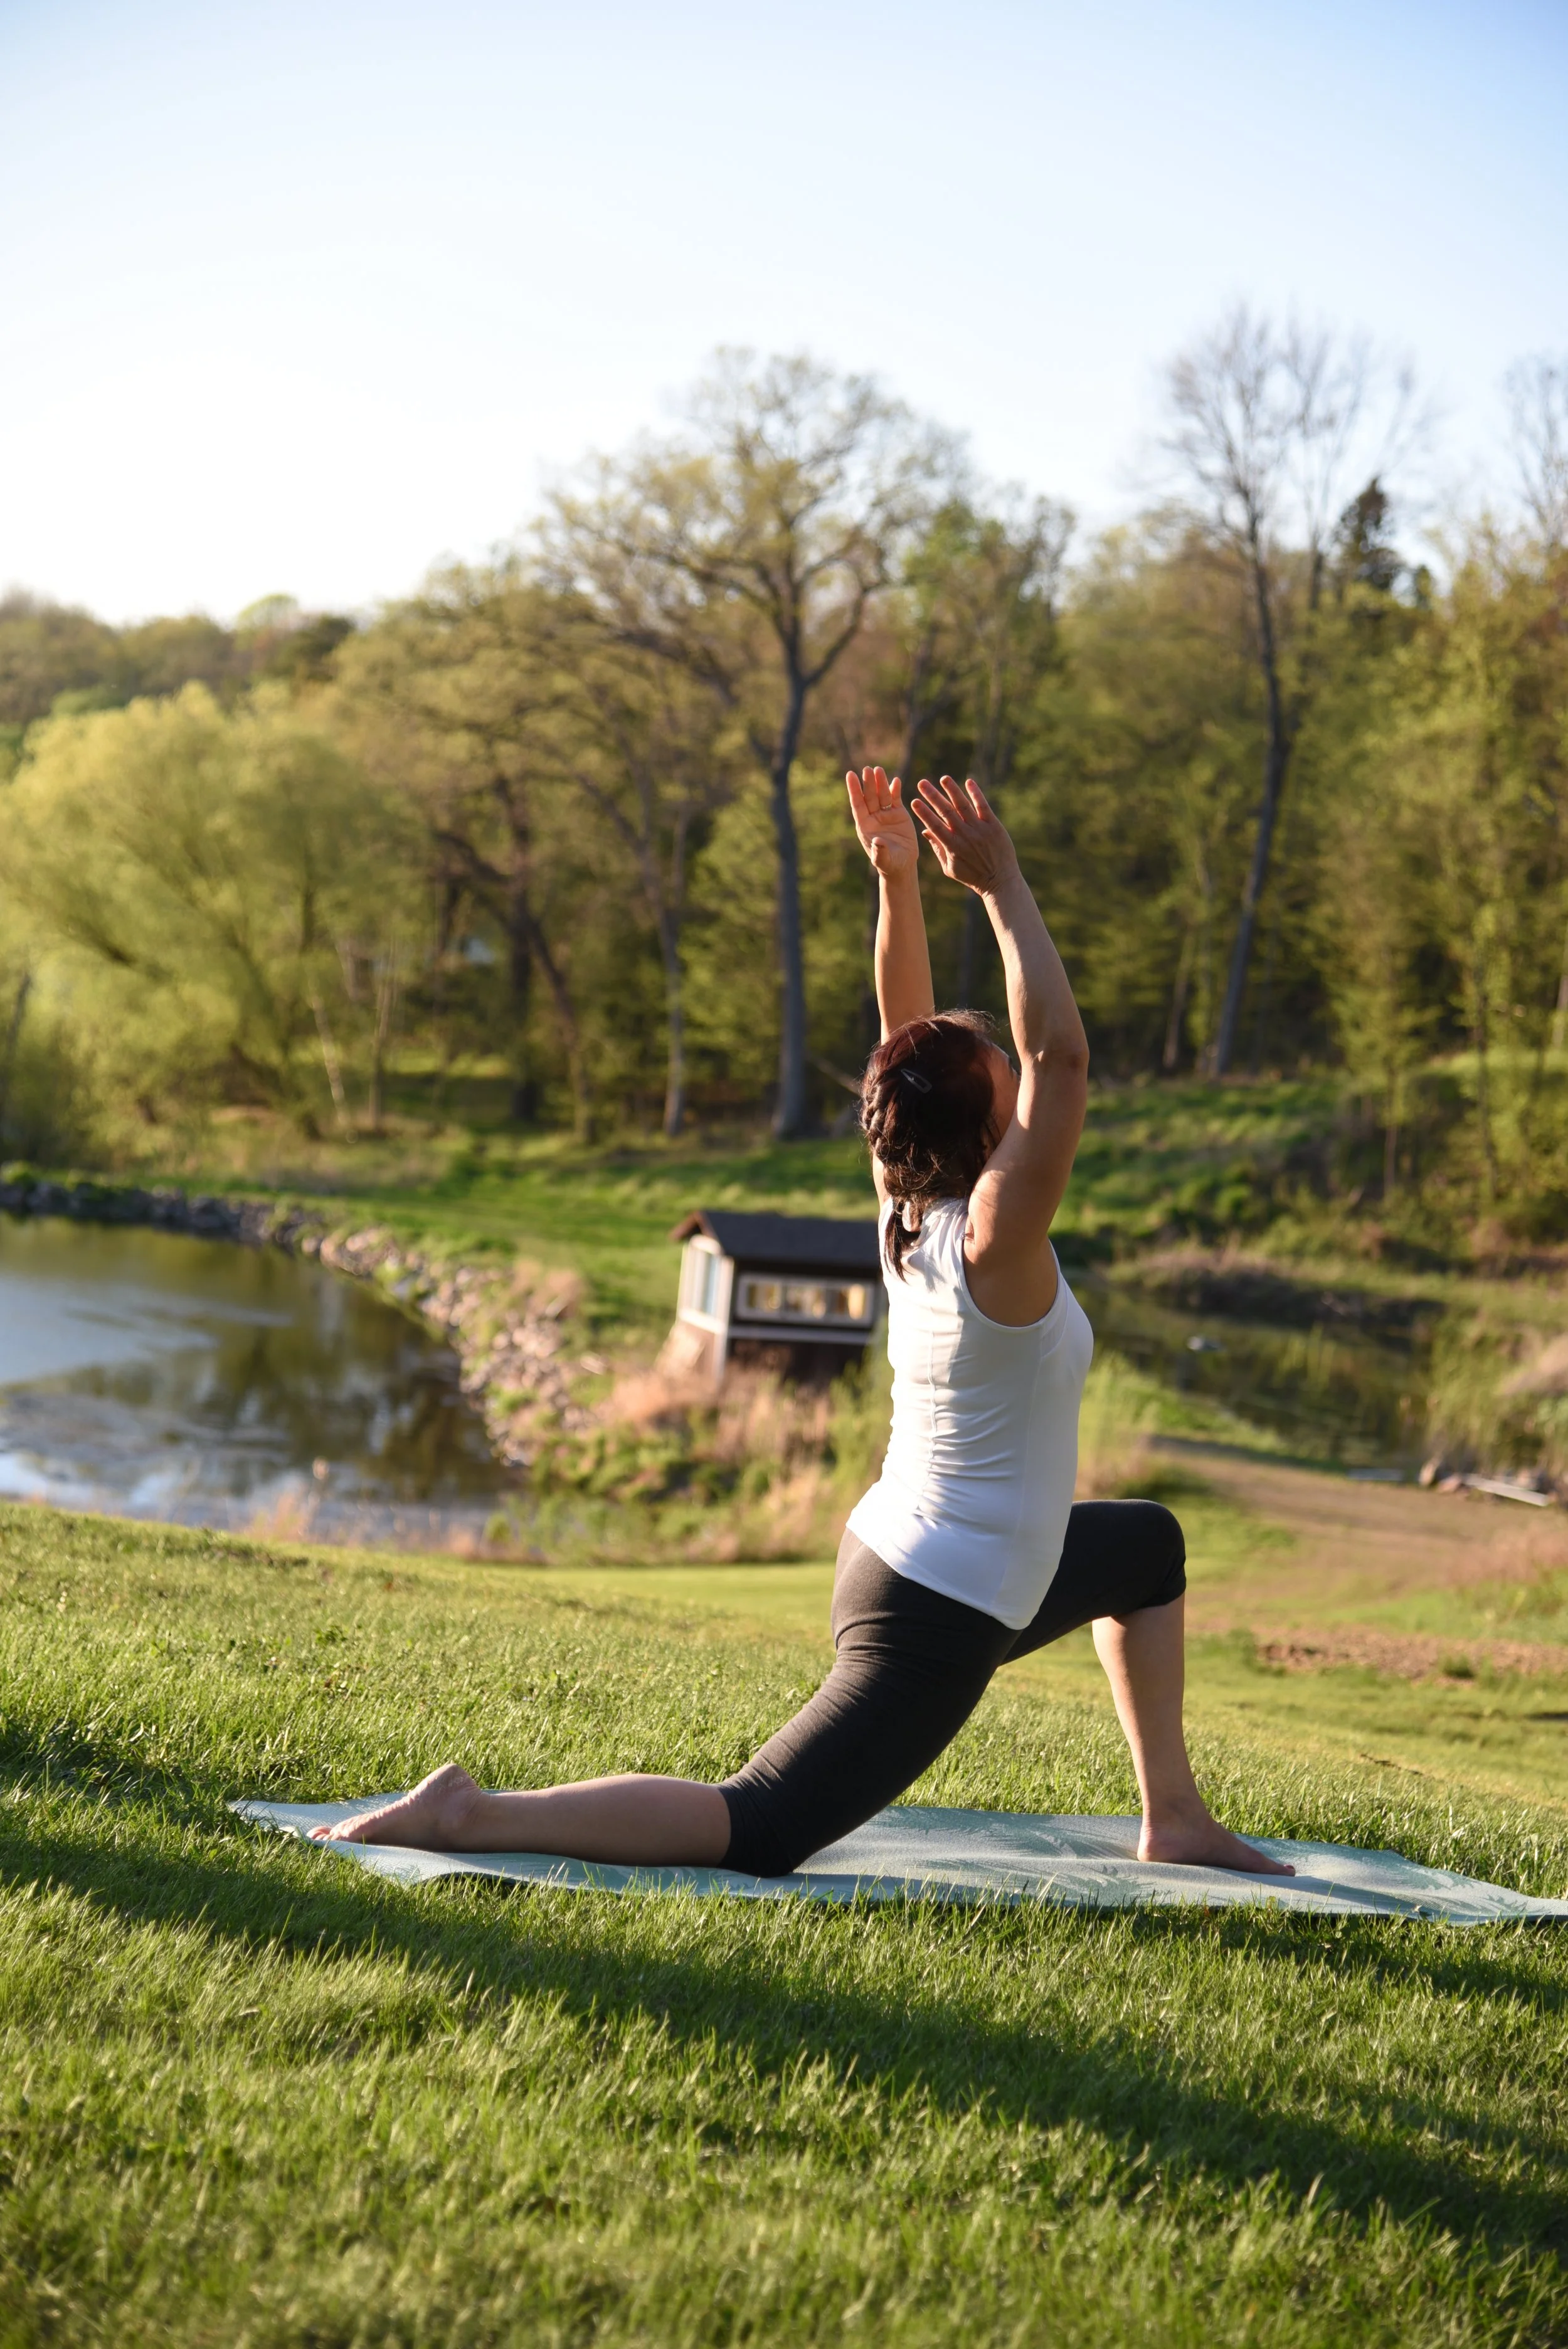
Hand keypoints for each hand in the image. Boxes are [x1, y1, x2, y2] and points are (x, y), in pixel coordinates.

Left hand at [846, 765, 918, 881]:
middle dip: (868, 783)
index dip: (854, 789)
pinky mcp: (898, 814)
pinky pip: (895, 799)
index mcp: (865, 826)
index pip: (858, 804)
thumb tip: (877, 841)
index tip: (850, 774)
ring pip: (882, 795)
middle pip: (869, 797)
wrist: (902, 865)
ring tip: (878, 770)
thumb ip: (879, 852)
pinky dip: (895, 790)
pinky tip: (895, 780)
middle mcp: (874, 817)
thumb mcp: (884, 860)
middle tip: (867, 769)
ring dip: (880, 783)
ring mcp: (886, 815)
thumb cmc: (889, 864)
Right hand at [912, 776, 1019, 893]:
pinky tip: (969, 782)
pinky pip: (983, 806)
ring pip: (963, 806)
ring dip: (952, 791)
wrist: (1000, 881)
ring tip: (944, 778)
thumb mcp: (950, 867)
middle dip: (932, 796)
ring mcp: (979, 829)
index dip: (923, 813)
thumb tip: (924, 831)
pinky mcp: (994, 826)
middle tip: (922, 783)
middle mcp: (964, 836)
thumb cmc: (972, 877)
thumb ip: (937, 848)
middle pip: (945, 812)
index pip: (934, 825)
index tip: (914, 801)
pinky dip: (976, 794)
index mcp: (952, 846)